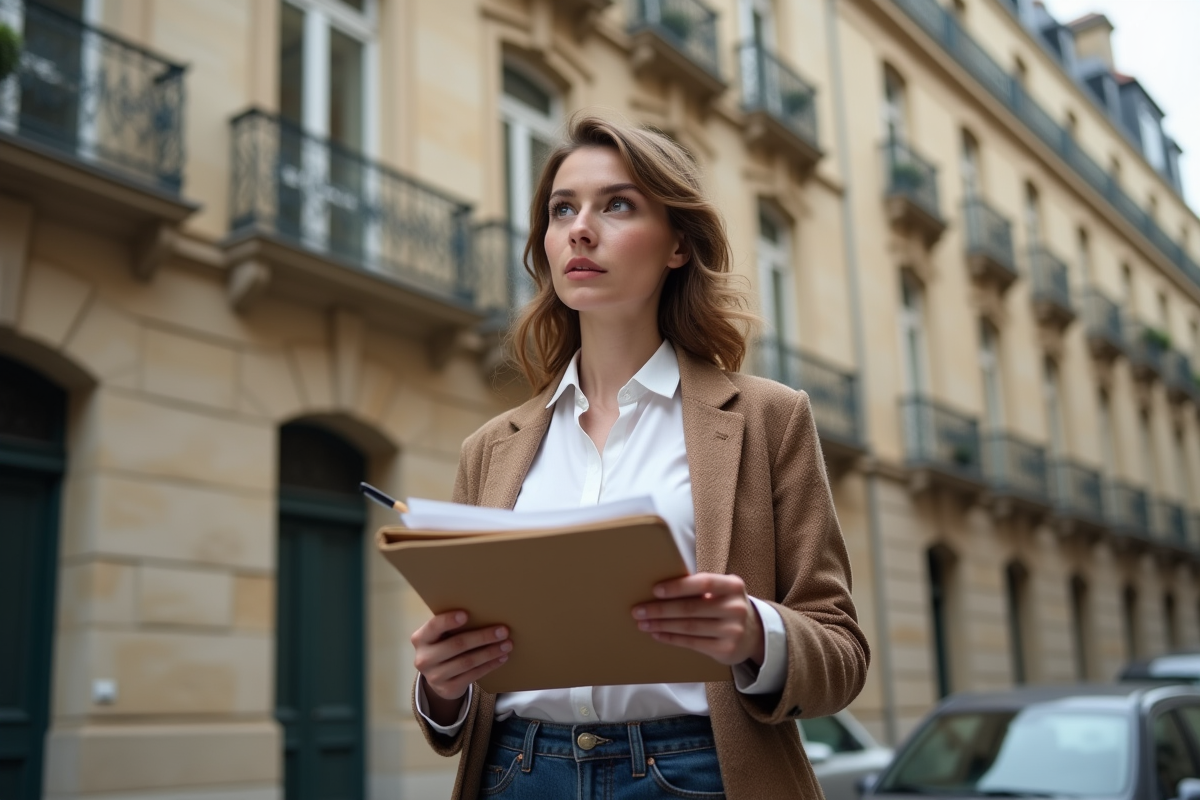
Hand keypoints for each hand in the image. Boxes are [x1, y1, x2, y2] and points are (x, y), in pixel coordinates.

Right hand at [411, 611, 510, 723]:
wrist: (437, 677)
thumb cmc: (443, 646)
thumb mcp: (440, 636)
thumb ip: (451, 626)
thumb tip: (484, 612)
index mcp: (420, 638)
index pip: (433, 627)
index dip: (448, 621)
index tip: (466, 614)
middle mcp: (424, 658)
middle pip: (456, 645)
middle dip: (482, 637)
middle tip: (503, 631)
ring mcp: (434, 676)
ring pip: (467, 661)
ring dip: (490, 652)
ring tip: (507, 645)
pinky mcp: (447, 689)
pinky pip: (473, 675)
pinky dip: (489, 665)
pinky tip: (501, 658)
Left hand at [631, 573, 764, 665]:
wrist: (754, 634)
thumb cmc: (727, 606)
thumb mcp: (723, 591)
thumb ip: (700, 588)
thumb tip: (659, 589)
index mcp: (733, 586)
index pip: (704, 583)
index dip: (678, 586)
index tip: (655, 590)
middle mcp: (735, 608)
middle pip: (691, 608)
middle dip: (660, 609)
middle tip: (638, 610)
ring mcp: (732, 631)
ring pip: (688, 627)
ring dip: (661, 625)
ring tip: (643, 623)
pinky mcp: (726, 650)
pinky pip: (692, 643)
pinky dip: (671, 638)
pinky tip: (657, 634)